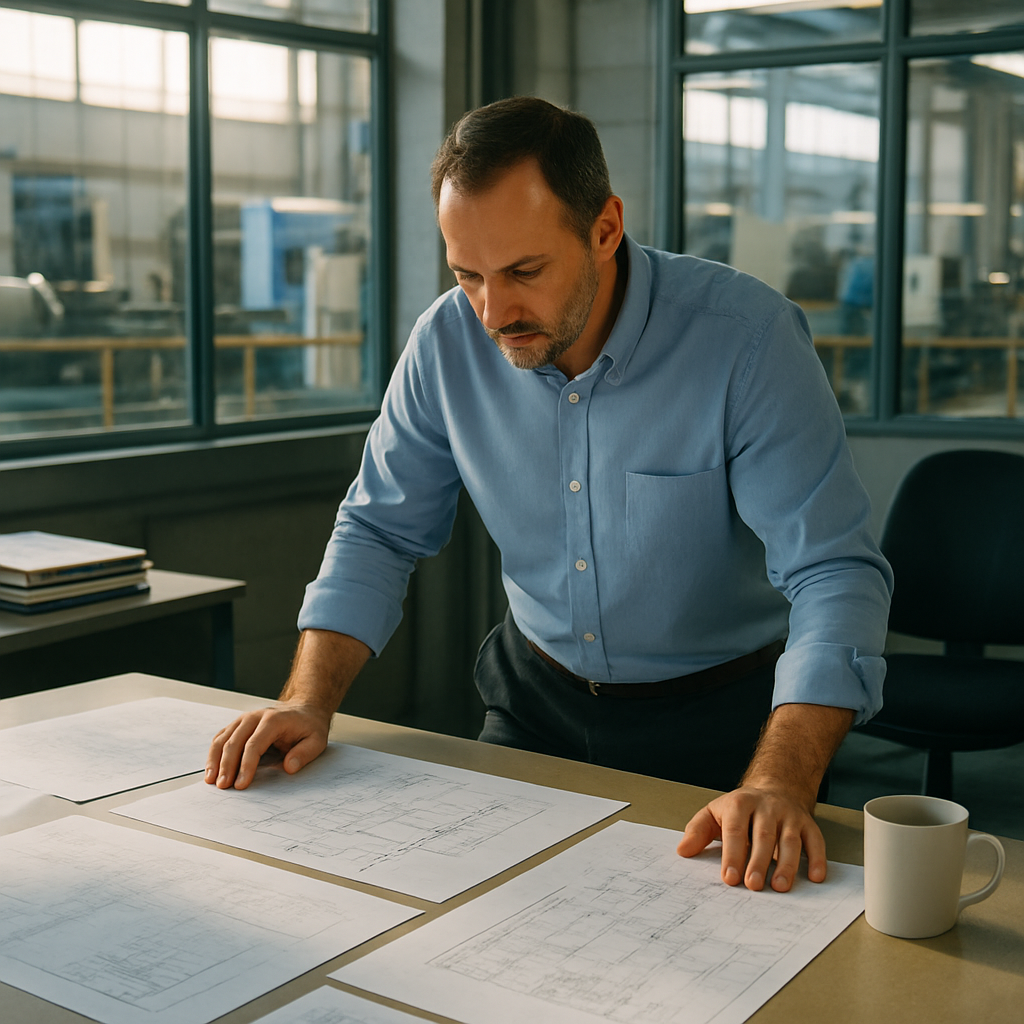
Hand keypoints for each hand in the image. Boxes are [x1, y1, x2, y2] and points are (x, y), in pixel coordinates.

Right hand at [205, 703, 331, 790]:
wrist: (304, 710)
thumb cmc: (309, 727)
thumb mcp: (317, 740)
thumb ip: (304, 753)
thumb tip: (289, 767)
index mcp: (273, 720)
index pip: (254, 744)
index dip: (246, 765)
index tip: (240, 784)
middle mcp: (255, 717)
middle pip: (234, 742)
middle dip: (226, 766)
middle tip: (222, 787)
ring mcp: (244, 719)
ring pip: (223, 738)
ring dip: (214, 760)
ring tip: (211, 780)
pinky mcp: (238, 725)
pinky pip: (221, 737)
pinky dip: (214, 753)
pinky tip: (211, 769)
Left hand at [675, 784, 825, 892]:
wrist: (775, 787)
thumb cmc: (740, 809)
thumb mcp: (714, 813)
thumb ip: (697, 831)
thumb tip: (683, 851)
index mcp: (740, 803)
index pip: (735, 829)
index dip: (732, 854)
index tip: (729, 878)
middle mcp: (767, 807)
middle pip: (763, 835)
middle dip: (758, 861)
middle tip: (753, 886)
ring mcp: (789, 815)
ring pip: (790, 839)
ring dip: (787, 864)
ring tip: (780, 887)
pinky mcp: (808, 824)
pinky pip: (815, 841)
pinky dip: (817, 859)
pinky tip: (815, 877)